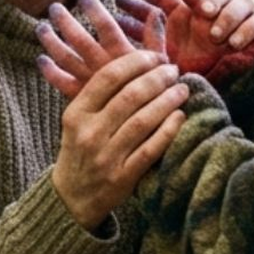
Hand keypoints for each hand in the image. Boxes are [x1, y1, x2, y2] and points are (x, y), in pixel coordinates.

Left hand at [36, 0, 165, 99]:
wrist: (145, 131)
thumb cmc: (158, 93)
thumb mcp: (161, 64)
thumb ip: (156, 38)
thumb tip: (156, 12)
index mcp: (123, 55)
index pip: (106, 26)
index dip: (95, 10)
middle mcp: (103, 67)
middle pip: (80, 39)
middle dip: (66, 21)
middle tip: (54, 7)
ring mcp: (90, 83)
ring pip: (66, 58)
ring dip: (52, 41)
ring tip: (41, 27)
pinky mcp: (81, 99)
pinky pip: (61, 84)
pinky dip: (50, 72)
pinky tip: (41, 60)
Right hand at [38, 2, 187, 228]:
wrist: (72, 197)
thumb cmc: (79, 148)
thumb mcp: (78, 117)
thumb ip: (100, 91)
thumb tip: (136, 59)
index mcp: (76, 113)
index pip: (108, 77)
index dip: (136, 62)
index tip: (156, 55)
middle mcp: (89, 133)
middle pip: (130, 96)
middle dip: (157, 78)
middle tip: (173, 70)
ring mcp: (106, 157)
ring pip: (143, 121)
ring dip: (168, 100)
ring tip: (182, 89)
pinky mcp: (122, 178)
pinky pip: (151, 149)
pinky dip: (168, 130)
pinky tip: (180, 116)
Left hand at [115, 0, 253, 82]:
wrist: (225, 84)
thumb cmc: (195, 58)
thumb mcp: (170, 39)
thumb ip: (156, 13)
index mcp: (211, 7)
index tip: (200, 9)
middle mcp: (234, 11)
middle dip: (224, 10)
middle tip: (210, 27)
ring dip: (245, 26)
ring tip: (232, 43)